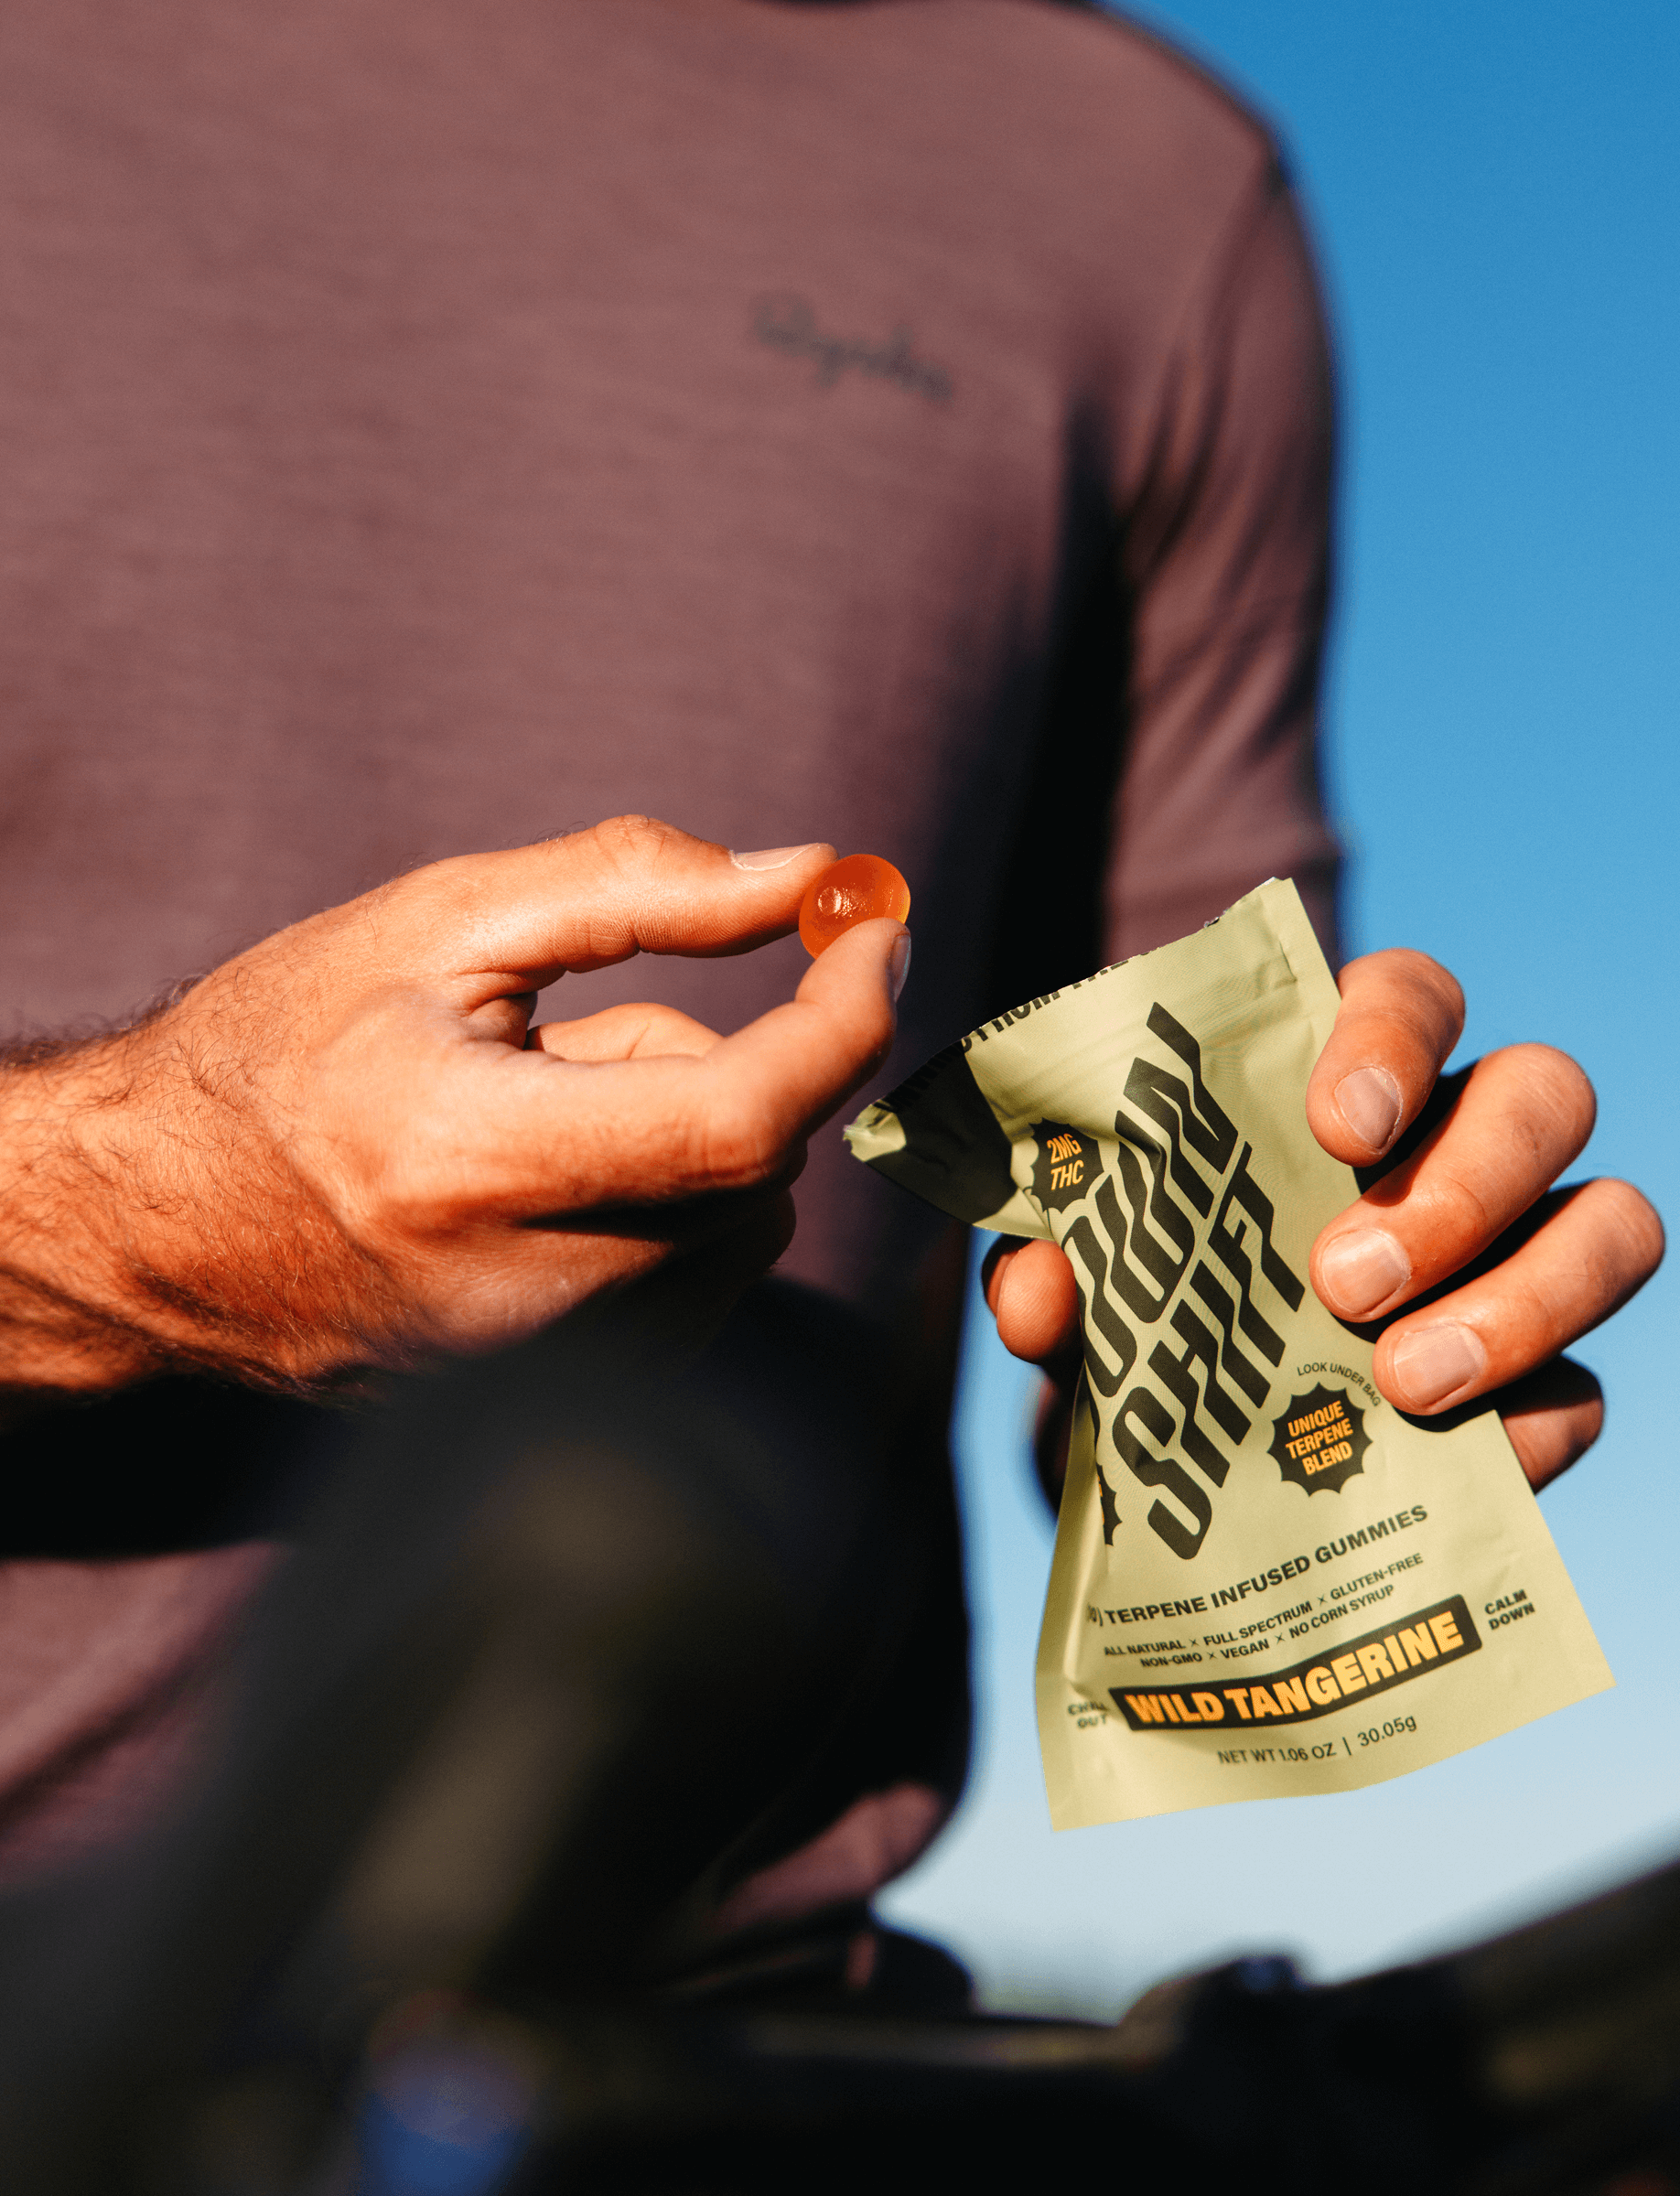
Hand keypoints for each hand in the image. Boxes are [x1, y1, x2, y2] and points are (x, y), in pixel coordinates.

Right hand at [0, 817, 907, 1398]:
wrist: (155, 1224)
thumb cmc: (281, 1053)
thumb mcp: (437, 922)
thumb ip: (633, 885)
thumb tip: (810, 871)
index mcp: (479, 1162)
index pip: (742, 1118)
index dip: (843, 1020)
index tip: (872, 932)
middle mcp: (525, 1296)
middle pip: (755, 1172)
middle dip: (727, 1070)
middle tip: (582, 1038)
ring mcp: (540, 1372)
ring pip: (741, 1233)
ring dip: (696, 1149)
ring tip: (542, 1120)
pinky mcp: (552, 1405)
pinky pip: (699, 1293)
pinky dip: (673, 1217)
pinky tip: (549, 1197)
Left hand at [984, 949, 1662, 1496]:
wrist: (1165, 1446)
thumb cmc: (1136, 1301)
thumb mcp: (1078, 1276)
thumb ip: (1055, 1260)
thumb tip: (1039, 1292)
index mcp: (1348, 1076)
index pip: (1412, 997)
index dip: (1393, 1041)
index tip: (1340, 1124)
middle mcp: (1459, 1144)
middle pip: (1545, 1093)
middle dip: (1462, 1184)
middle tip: (1345, 1281)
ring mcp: (1522, 1259)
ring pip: (1614, 1222)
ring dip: (1523, 1300)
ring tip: (1401, 1381)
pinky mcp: (1544, 1383)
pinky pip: (1586, 1389)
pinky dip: (1527, 1424)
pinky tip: (1444, 1458)